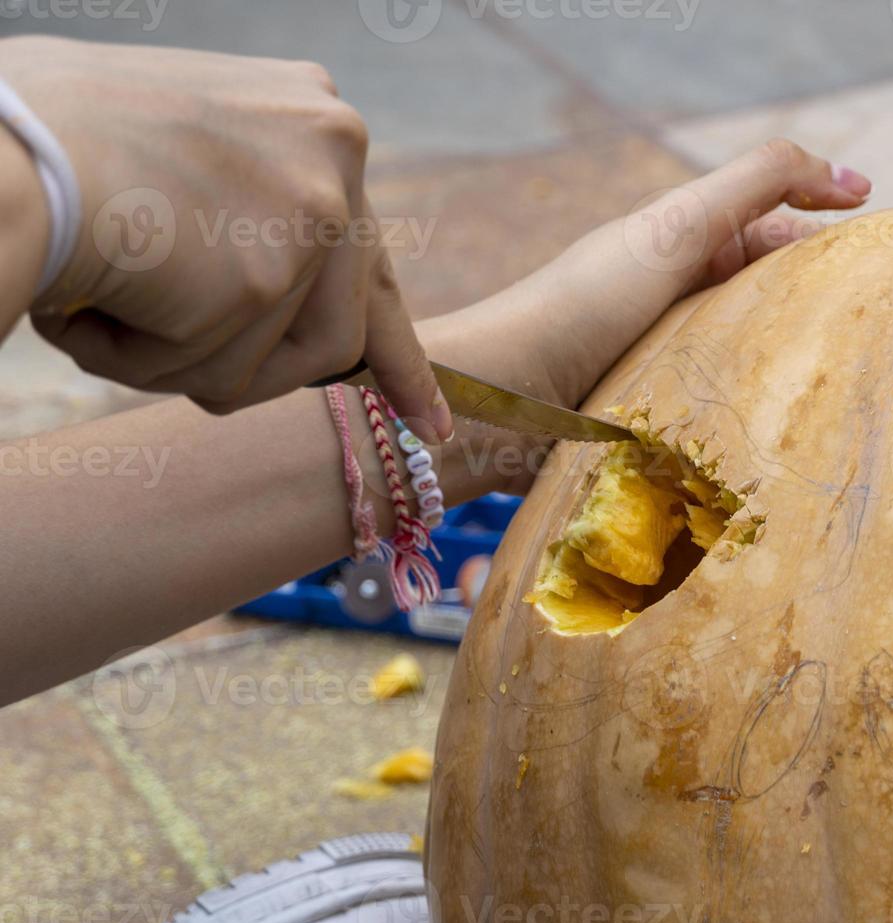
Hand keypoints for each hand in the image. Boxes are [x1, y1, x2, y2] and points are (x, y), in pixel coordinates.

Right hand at [3, 36, 450, 439]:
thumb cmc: (46, 145)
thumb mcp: (185, 153)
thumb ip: (246, 205)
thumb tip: (282, 287)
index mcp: (310, 113)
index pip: (368, 245)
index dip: (392, 327)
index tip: (434, 401)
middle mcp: (335, 147)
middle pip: (350, 313)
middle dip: (368, 375)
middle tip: (430, 427)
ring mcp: (312, 210)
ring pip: (297, 358)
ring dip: (197, 362)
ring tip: (120, 309)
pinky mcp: (273, 274)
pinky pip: (228, 374)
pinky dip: (151, 364)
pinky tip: (100, 307)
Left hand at [449, 138, 871, 405]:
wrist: (502, 400)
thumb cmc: (587, 304)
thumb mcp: (678, 226)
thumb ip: (759, 183)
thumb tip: (851, 176)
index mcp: (687, 247)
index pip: (779, 232)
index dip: (833, 233)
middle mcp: (683, 302)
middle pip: (774, 299)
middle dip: (826, 309)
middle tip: (888, 334)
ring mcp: (672, 364)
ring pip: (757, 360)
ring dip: (797, 373)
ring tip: (853, 393)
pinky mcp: (660, 422)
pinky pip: (727, 416)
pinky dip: (761, 421)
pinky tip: (793, 438)